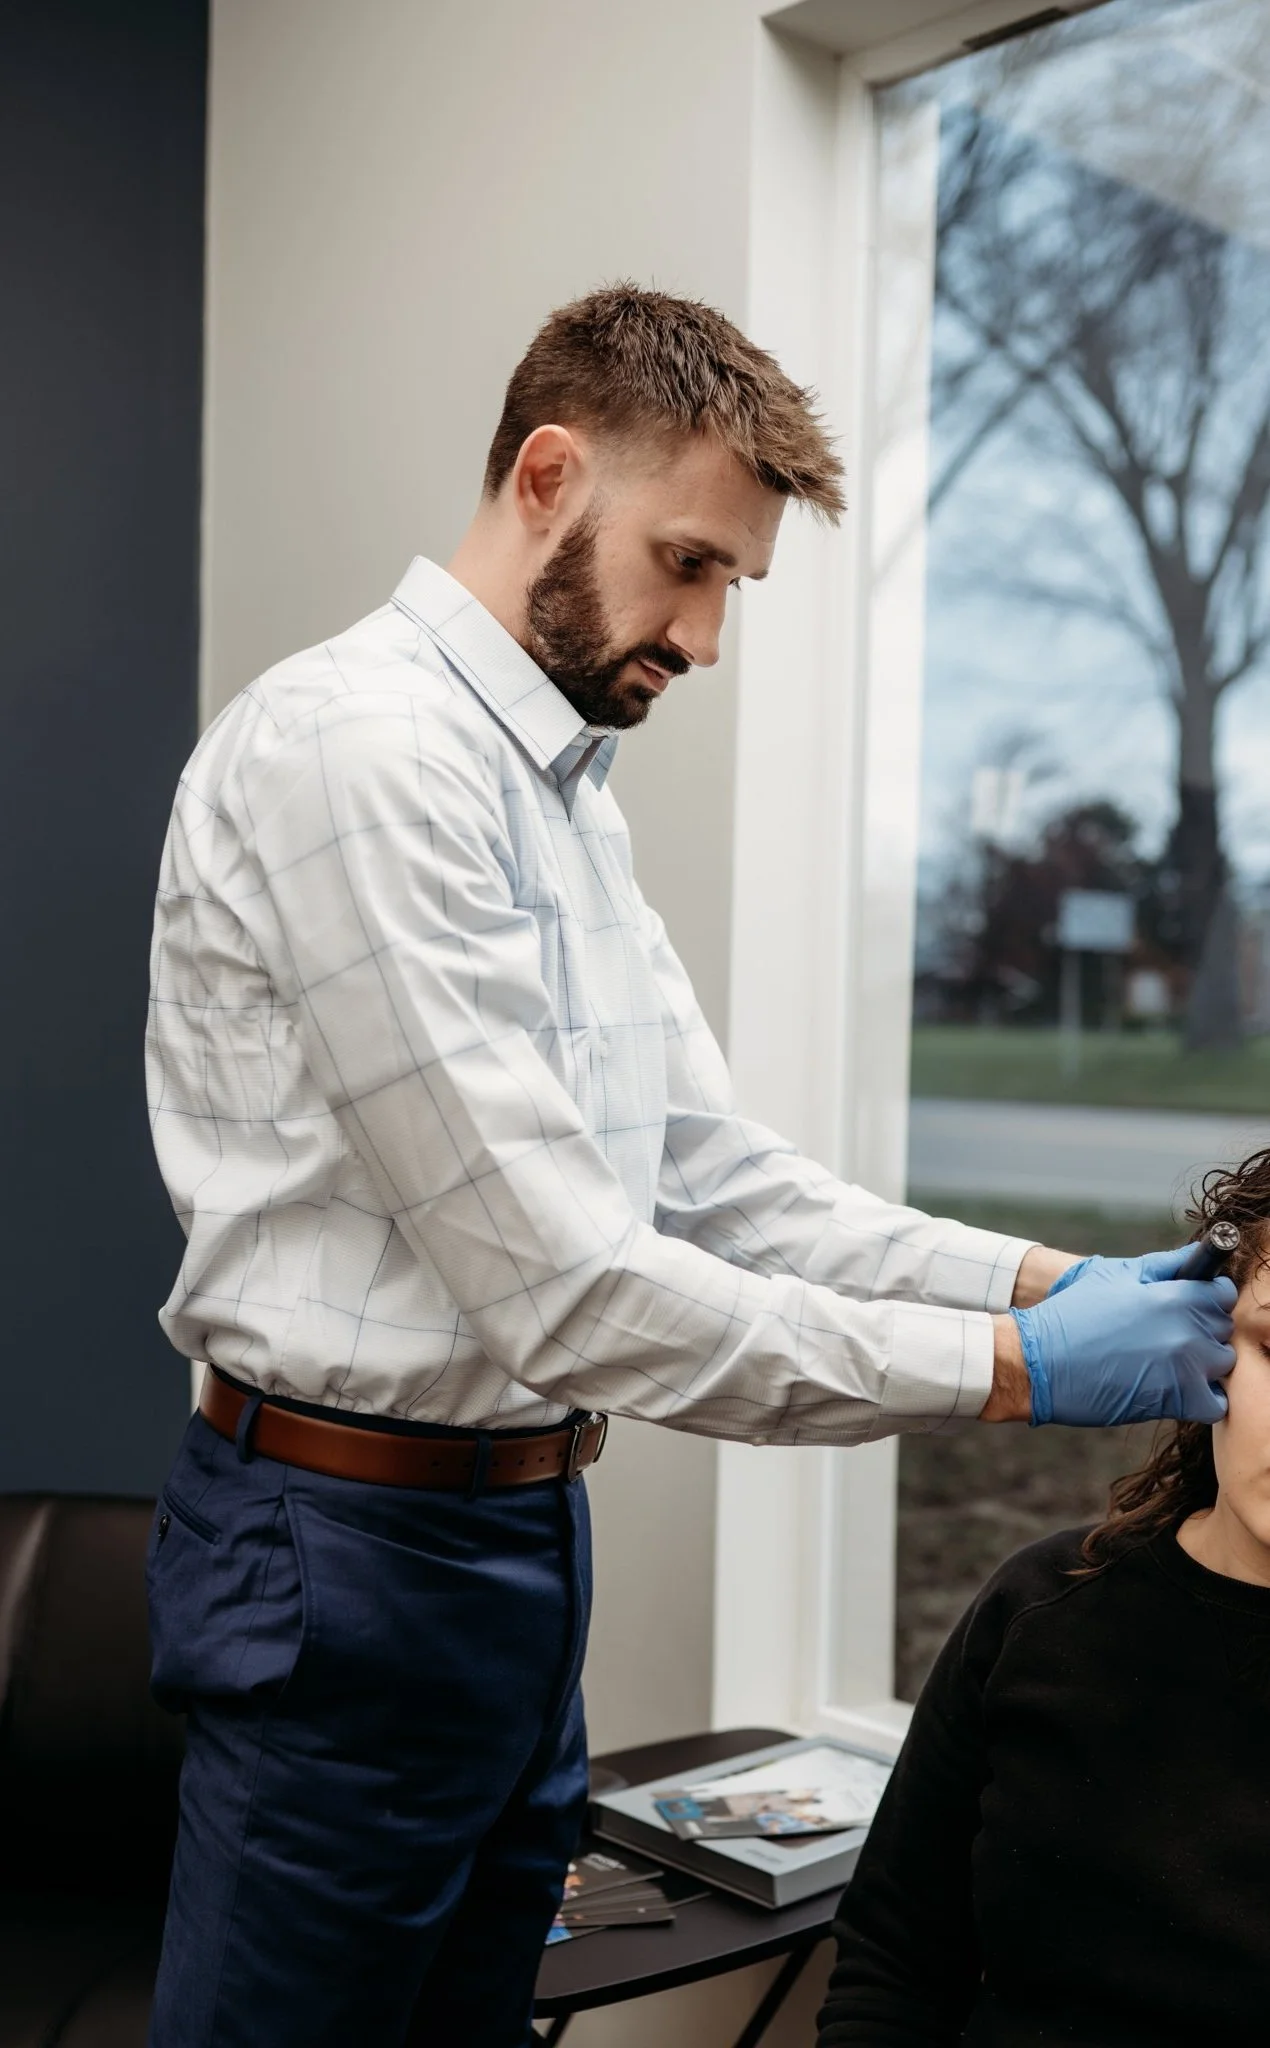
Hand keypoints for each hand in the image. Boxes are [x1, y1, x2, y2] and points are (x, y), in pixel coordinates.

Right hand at [1011, 1245, 1235, 1426]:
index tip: (1195, 1303)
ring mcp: (1185, 1368)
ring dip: (1204, 1363)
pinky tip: (1179, 1390)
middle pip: (1224, 1328)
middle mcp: (1187, 1330)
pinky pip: (1216, 1403)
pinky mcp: (1177, 1401)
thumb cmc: (1071, 1315)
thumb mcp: (1112, 1275)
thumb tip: (1194, 1258)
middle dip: (1204, 1329)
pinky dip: (1203, 1398)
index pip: (1223, 1294)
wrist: (1038, 1363)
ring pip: (1223, 1363)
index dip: (1210, 1296)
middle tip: (1171, 1334)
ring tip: (1172, 1362)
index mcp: (1174, 1295)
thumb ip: (1161, 1266)